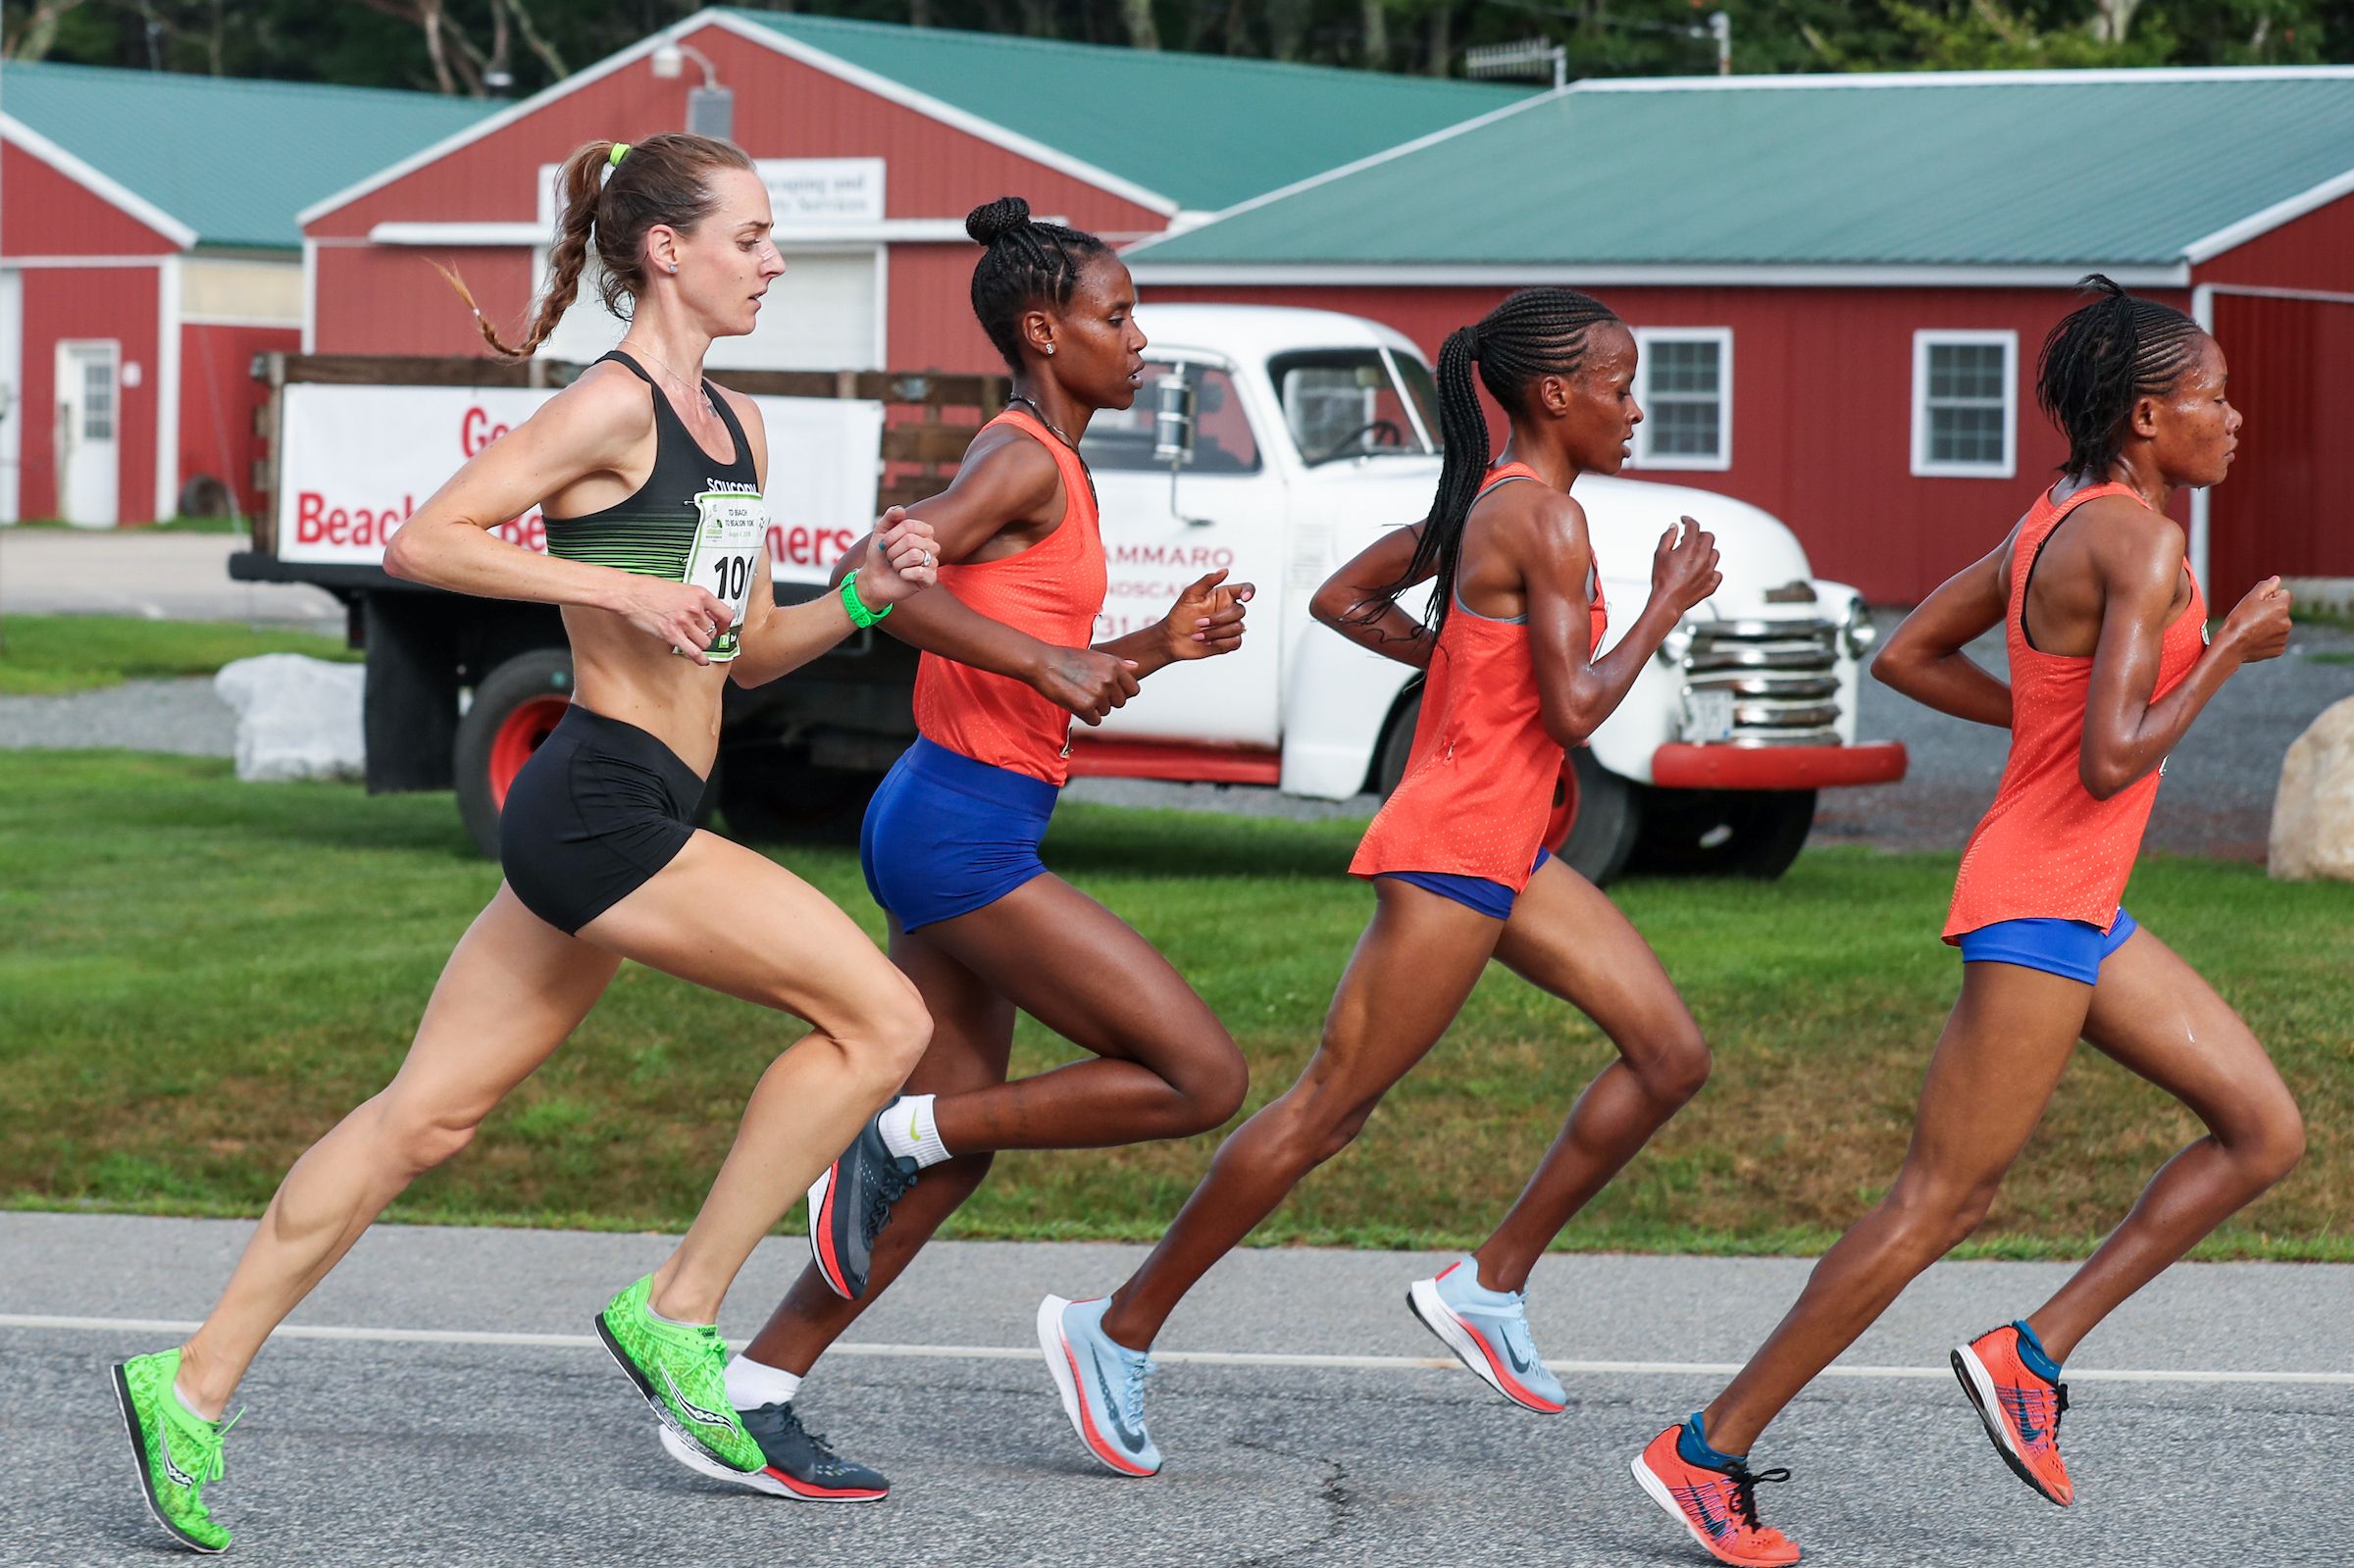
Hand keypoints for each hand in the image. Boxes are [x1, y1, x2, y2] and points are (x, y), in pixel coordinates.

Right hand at [615, 576, 733, 664]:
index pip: (726, 614)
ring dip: (701, 644)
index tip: (721, 628)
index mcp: (699, 594)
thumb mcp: (680, 588)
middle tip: (701, 635)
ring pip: (705, 642)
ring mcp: (683, 622)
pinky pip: (694, 652)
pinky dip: (700, 659)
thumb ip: (694, 600)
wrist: (631, 593)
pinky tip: (701, 660)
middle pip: (713, 630)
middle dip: (708, 634)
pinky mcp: (672, 634)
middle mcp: (694, 608)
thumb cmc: (650, 589)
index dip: (725, 625)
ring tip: (694, 642)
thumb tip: (705, 612)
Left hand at [855, 507, 938, 606]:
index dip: (892, 535)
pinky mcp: (930, 579)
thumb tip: (901, 510)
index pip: (909, 525)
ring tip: (896, 566)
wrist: (874, 578)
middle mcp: (932, 545)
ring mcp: (933, 562)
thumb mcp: (881, 532)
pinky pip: (919, 572)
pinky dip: (904, 574)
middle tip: (891, 558)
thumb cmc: (880, 555)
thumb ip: (889, 517)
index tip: (885, 543)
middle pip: (910, 540)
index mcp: (924, 531)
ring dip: (897, 563)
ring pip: (914, 555)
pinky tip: (903, 576)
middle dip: (893, 551)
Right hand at [1033, 646, 1141, 724]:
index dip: (1121, 692)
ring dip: (1094, 707)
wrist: (1042, 663)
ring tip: (1078, 692)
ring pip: (1106, 711)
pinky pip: (1095, 721)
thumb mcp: (1095, 655)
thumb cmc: (1066, 657)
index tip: (1107, 689)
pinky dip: (1085, 716)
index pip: (1133, 690)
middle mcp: (1109, 679)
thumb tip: (1136, 667)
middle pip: (1120, 703)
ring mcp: (1098, 693)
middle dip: (1106, 700)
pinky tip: (1074, 702)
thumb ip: (1117, 663)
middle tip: (1087, 690)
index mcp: (1114, 666)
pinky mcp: (1086, 707)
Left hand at [1160, 568, 1254, 661]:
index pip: (1245, 589)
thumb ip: (1207, 581)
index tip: (1245, 598)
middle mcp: (1230, 610)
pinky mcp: (1229, 642)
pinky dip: (1220, 642)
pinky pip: (1235, 642)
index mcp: (1224, 595)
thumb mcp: (1190, 594)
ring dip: (1215, 632)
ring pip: (1238, 628)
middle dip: (1219, 619)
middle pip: (1240, 611)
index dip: (1249, 592)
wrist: (1172, 639)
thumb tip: (1225, 570)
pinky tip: (1205, 642)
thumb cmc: (1180, 614)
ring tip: (1197, 636)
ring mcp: (1231, 626)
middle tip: (1198, 623)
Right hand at [1652, 516, 1721, 614]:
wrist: (1667, 602)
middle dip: (1699, 535)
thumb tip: (1674, 527)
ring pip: (1715, 553)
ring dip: (1706, 551)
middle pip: (1709, 537)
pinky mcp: (1711, 583)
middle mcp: (1703, 558)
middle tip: (1689, 539)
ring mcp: (1709, 571)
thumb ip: (1667, 537)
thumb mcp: (1660, 554)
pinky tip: (1701, 571)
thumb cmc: (1662, 579)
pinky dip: (1711, 569)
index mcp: (1690, 548)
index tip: (1684, 520)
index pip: (1694, 526)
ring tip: (1694, 556)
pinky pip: (1717, 572)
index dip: (1688, 520)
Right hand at [2217, 576, 2291, 665]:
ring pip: (2279, 625)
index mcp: (2282, 607)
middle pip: (2281, 611)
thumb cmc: (2239, 620)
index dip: (2271, 597)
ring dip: (2270, 625)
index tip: (2258, 604)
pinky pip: (2276, 639)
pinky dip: (2268, 639)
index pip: (2284, 594)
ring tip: (2252, 630)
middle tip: (2252, 618)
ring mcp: (2284, 637)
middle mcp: (2287, 622)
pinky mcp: (2279, 649)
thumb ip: (2266, 586)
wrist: (2231, 646)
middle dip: (2271, 612)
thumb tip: (2277, 579)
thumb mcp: (2250, 598)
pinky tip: (2255, 639)